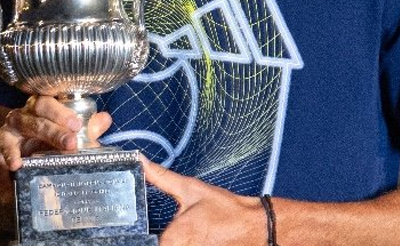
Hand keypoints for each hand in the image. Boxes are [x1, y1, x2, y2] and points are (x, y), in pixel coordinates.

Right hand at [0, 95, 111, 170]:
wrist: (14, 170)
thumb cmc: (44, 148)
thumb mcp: (67, 141)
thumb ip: (86, 131)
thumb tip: (104, 119)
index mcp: (39, 111)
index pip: (46, 103)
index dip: (60, 112)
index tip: (76, 125)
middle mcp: (21, 118)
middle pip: (32, 116)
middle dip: (52, 130)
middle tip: (70, 143)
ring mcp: (5, 134)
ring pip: (10, 132)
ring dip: (17, 147)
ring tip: (24, 161)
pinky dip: (5, 159)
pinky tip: (14, 167)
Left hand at [142, 157, 264, 245]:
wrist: (256, 227)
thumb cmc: (227, 210)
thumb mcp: (191, 189)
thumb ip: (162, 178)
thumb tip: (142, 163)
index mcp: (175, 237)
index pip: (147, 243)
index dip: (144, 237)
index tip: (150, 230)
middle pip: (159, 245)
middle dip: (161, 238)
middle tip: (178, 227)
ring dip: (176, 242)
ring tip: (190, 233)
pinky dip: (187, 244)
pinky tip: (199, 239)